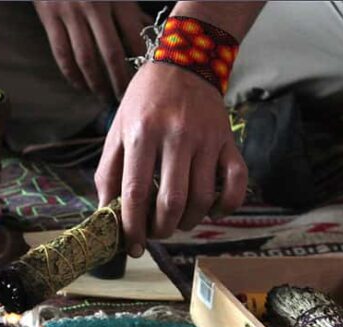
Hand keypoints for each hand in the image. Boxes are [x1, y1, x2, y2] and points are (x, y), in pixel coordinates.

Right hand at [33, 1, 149, 99]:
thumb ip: (130, 11)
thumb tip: (149, 35)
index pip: (133, 38)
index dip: (140, 63)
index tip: (145, 80)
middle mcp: (94, 6)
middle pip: (111, 54)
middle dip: (119, 81)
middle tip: (125, 98)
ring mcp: (70, 13)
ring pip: (85, 59)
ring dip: (96, 83)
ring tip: (104, 97)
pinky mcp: (50, 17)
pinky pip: (62, 53)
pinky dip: (71, 74)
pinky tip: (81, 85)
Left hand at [95, 62, 247, 256]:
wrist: (184, 64)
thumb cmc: (144, 104)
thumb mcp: (117, 131)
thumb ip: (108, 173)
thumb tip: (105, 215)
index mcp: (142, 133)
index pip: (136, 192)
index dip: (133, 227)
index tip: (132, 247)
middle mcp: (176, 136)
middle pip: (172, 202)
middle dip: (162, 229)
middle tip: (155, 232)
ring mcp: (207, 139)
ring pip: (202, 198)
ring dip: (188, 222)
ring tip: (177, 222)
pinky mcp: (229, 142)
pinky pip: (236, 184)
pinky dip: (225, 206)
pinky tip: (210, 210)